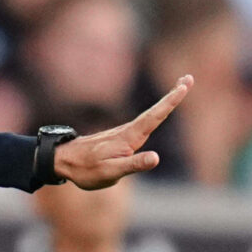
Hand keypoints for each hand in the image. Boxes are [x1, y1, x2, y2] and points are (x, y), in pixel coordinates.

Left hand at [51, 76, 191, 188]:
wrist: (63, 162)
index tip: (184, 85)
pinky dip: (154, 114)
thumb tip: (156, 158)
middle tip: (188, 78)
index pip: (154, 117)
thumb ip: (133, 165)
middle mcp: (128, 131)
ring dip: (166, 103)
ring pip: (149, 116)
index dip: (170, 101)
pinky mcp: (119, 138)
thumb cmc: (86, 170)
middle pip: (155, 111)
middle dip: (172, 96)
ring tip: (180, 89)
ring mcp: (123, 133)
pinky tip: (158, 114)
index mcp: (129, 137)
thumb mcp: (110, 172)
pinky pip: (142, 123)